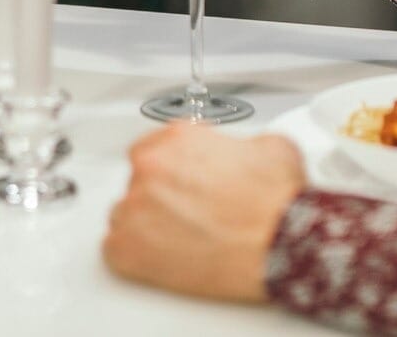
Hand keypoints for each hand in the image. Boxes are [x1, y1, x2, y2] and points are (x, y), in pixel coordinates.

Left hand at [102, 124, 306, 303]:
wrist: (281, 244)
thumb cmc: (278, 203)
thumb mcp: (270, 147)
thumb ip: (243, 144)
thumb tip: (245, 153)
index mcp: (179, 138)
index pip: (155, 146)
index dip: (172, 167)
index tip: (181, 181)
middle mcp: (151, 166)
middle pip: (138, 179)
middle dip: (159, 195)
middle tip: (186, 213)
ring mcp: (136, 208)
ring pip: (124, 214)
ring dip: (145, 225)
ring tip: (177, 240)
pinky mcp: (129, 249)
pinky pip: (115, 250)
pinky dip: (133, 256)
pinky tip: (159, 259)